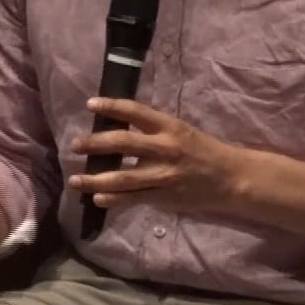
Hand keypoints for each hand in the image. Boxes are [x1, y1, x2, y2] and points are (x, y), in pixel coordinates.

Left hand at [67, 98, 245, 212]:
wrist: (230, 178)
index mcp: (169, 127)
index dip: (111, 106)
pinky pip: (133, 198)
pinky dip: (113, 199)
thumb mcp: (181, 131)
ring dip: (94, 179)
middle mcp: (165, 148)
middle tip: (74, 145)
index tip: (90, 104)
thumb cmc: (203, 150)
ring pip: (122, 177)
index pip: (135, 112)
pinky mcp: (164, 196)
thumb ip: (153, 130)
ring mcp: (163, 175)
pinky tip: (97, 199)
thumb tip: (117, 127)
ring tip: (75, 179)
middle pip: (123, 143)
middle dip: (95, 144)